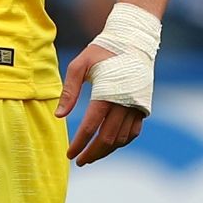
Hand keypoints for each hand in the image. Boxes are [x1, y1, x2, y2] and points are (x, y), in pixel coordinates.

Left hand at [55, 43, 144, 165]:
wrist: (133, 41)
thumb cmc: (102, 51)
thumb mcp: (79, 65)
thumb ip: (69, 91)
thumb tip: (59, 116)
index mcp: (107, 93)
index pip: (91, 127)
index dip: (80, 143)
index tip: (69, 154)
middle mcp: (124, 103)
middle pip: (107, 139)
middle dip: (92, 153)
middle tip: (79, 161)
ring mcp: (136, 107)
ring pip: (121, 139)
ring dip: (106, 151)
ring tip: (91, 155)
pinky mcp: (143, 107)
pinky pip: (133, 133)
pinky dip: (121, 142)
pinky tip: (109, 145)